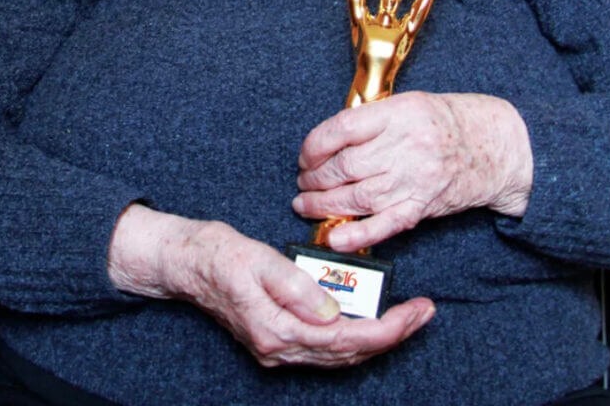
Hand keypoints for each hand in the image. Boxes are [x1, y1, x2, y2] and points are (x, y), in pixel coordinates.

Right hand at [108, 204, 434, 367]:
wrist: (184, 263)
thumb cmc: (217, 255)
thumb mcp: (257, 260)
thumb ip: (295, 286)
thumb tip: (334, 311)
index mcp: (276, 330)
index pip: (346, 340)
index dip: (388, 329)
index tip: (418, 311)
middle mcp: (278, 347)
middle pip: (348, 353)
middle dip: (392, 334)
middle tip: (424, 312)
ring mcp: (276, 347)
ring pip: (339, 354)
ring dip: (375, 337)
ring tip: (407, 316)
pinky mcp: (276, 337)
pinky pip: (325, 346)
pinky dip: (352, 336)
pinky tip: (367, 318)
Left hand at [292, 92, 532, 253]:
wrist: (495, 145)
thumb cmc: (447, 121)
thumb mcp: (408, 103)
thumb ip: (372, 120)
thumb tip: (328, 142)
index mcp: (398, 114)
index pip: (342, 129)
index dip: (314, 146)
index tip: (305, 155)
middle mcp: (405, 146)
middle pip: (345, 167)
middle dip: (315, 179)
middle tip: (303, 182)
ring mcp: (414, 179)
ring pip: (356, 197)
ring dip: (323, 205)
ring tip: (306, 205)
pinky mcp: (422, 207)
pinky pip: (384, 225)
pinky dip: (356, 235)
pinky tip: (334, 237)